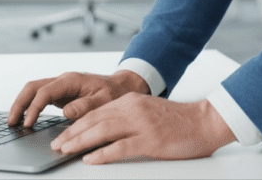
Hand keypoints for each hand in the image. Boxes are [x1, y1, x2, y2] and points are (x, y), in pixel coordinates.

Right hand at [7, 70, 149, 127]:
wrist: (120, 87)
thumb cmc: (114, 93)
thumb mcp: (104, 101)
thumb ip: (86, 106)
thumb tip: (67, 112)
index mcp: (71, 79)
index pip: (45, 91)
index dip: (34, 108)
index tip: (28, 123)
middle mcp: (62, 80)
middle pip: (33, 87)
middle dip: (19, 103)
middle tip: (10, 122)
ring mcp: (60, 86)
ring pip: (33, 90)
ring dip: (21, 104)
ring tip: (12, 122)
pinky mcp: (60, 93)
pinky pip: (39, 97)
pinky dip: (29, 106)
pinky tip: (25, 118)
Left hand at [50, 94, 235, 163]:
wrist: (206, 121)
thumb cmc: (180, 121)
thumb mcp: (148, 112)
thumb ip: (127, 117)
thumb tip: (102, 131)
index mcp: (131, 101)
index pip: (95, 112)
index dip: (75, 124)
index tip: (61, 134)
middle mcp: (133, 109)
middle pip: (94, 120)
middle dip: (71, 133)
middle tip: (55, 144)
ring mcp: (141, 124)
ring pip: (102, 131)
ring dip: (80, 141)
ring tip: (64, 150)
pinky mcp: (150, 140)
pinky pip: (120, 147)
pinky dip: (102, 153)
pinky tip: (90, 159)